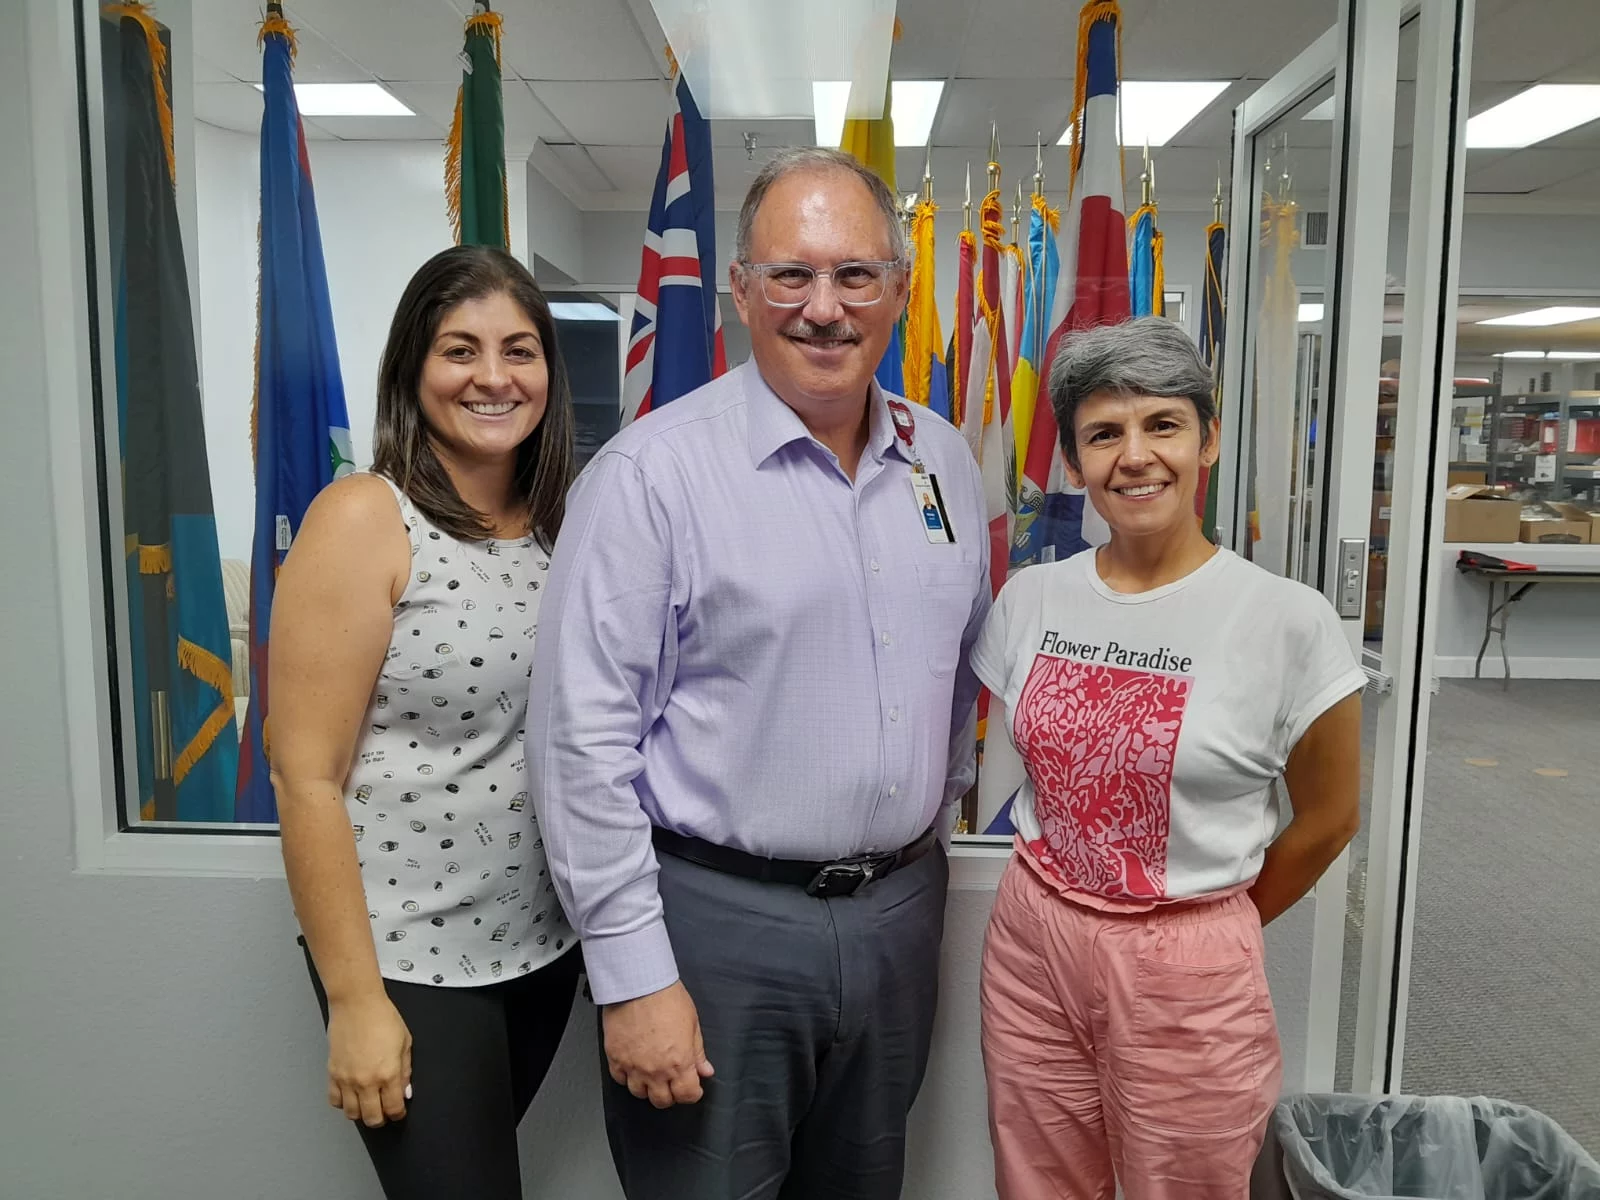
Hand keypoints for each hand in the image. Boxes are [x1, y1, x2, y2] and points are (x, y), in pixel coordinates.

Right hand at [326, 993, 412, 1127]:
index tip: (398, 1112)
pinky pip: (334, 1100)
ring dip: (361, 1113)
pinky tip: (350, 1095)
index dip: (398, 1114)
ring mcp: (347, 1079)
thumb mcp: (405, 1042)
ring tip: (368, 1105)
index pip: (393, 1108)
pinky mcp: (332, 1073)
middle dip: (381, 1119)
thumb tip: (405, 1090)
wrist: (356, 1003)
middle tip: (384, 1112)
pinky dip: (343, 1103)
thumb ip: (406, 1071)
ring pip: (351, 1113)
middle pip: (372, 1118)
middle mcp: (366, 1080)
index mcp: (388, 1073)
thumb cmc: (381, 1016)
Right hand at [602, 980, 714, 1107]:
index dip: (692, 1093)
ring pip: (639, 1094)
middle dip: (670, 1094)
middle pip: (662, 1100)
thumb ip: (698, 1052)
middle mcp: (656, 1070)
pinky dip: (627, 1077)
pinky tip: (633, 1066)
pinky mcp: (615, 1058)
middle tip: (672, 1082)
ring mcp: (633, 1066)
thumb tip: (705, 1070)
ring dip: (647, 1087)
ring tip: (651, 1074)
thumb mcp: (692, 1023)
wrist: (639, 983)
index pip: (687, 1095)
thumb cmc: (666, 997)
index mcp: (679, 1062)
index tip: (692, 1087)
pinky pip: (619, 1079)